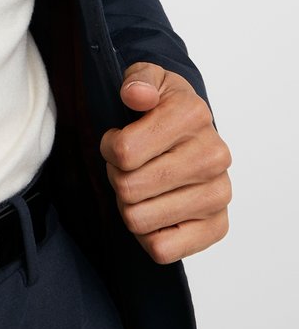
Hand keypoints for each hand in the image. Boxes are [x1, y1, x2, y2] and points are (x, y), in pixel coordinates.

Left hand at [100, 62, 230, 264]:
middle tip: (128, 167)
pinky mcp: (218, 226)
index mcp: (193, 114)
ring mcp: (219, 194)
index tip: (117, 140)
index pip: (124, 152)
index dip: (109, 148)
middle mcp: (213, 155)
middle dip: (117, 178)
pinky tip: (154, 212)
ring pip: (139, 220)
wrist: (193, 132)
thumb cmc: (162, 107)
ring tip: (141, 187)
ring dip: (129, 206)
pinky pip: (162, 250)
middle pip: (128, 188)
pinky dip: (147, 236)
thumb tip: (136, 95)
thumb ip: (138, 79)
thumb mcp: (147, 78)